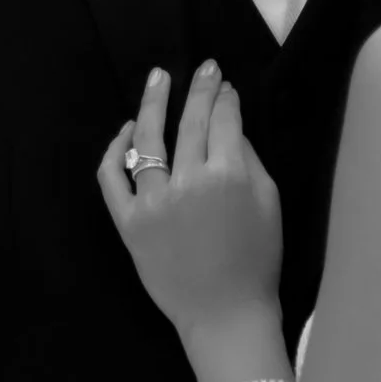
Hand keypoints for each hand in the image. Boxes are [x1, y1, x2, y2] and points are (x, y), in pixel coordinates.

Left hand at [98, 60, 281, 340]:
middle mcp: (188, 182)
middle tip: (203, 67)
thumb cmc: (257, 260)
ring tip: (158, 79)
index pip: (224, 120)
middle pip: (190, 121)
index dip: (225, 97)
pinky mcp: (128, 223)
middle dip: (199, 89)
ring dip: (153, 103)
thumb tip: (229, 121)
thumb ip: (248, 158)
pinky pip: (112, 178)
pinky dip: (116, 150)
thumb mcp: (269, 202)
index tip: (224, 83)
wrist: (224, 314)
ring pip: (148, 140)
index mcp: (228, 176)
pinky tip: (127, 131)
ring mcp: (152, 202)